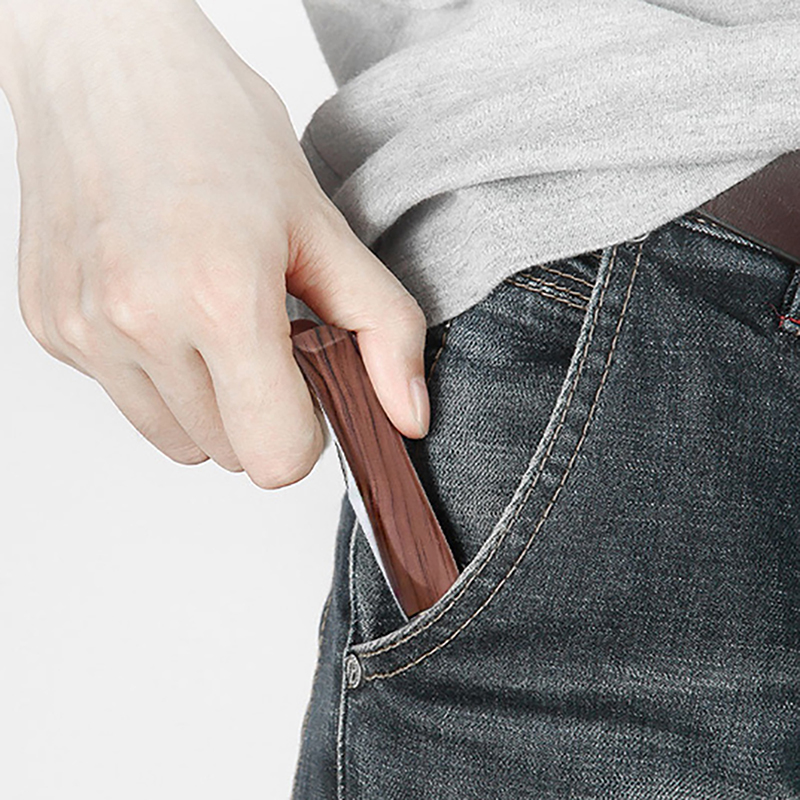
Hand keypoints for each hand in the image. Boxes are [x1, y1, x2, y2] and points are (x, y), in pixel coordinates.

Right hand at [5, 0, 429, 488]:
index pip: (277, 459)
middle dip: (260, 410)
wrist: (105, 63)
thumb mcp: (323, 225)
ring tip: (212, 318)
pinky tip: (162, 302)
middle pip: (230, 455)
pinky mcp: (49, 326)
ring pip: (178, 440)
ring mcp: (84, 330)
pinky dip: (157, 373)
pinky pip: (128, 399)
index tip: (307, 380)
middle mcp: (139, 324)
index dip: (306, 430)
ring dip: (209, 402)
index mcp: (221, 298)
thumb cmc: (215, 127)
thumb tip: (410, 418)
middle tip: (262, 333)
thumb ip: (382, 330)